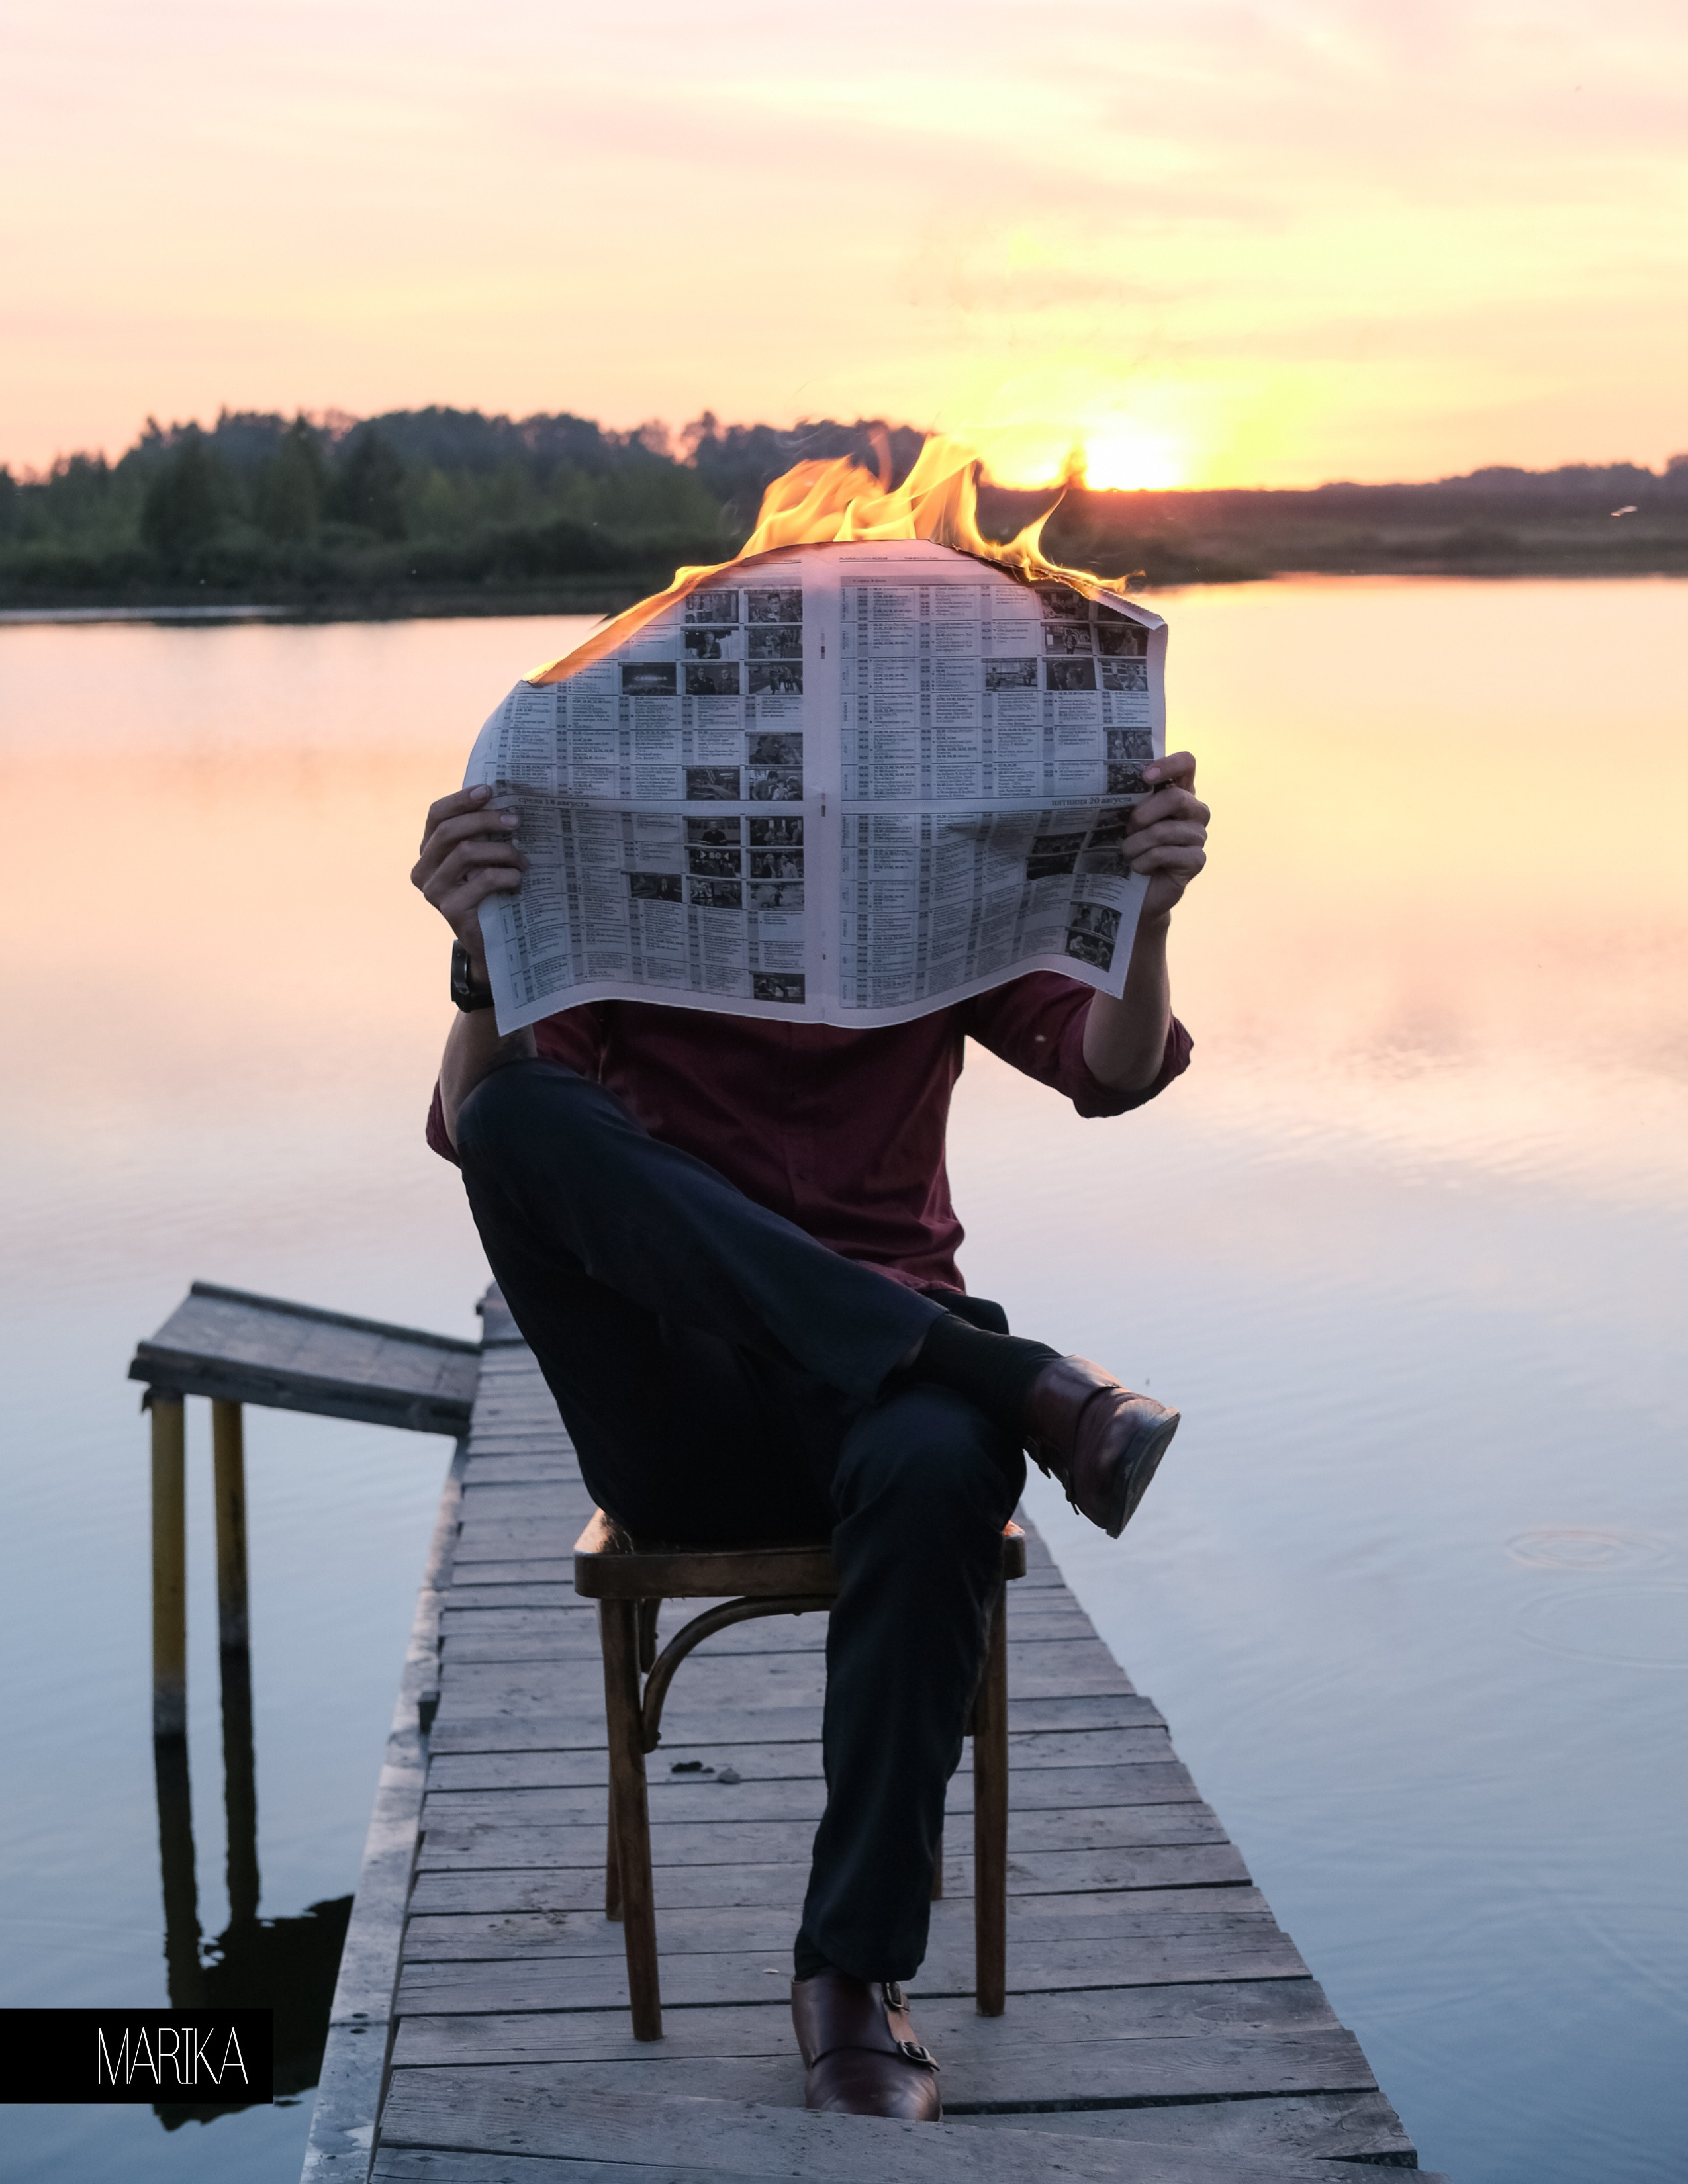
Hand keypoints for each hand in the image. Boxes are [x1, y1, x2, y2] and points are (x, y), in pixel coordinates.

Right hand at [411, 785, 525, 976]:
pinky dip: (505, 875)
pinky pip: (482, 880)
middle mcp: (424, 870)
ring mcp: (433, 891)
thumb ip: (481, 833)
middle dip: (486, 820)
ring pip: (466, 852)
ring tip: (523, 859)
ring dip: (502, 851)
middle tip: (516, 821)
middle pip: (450, 831)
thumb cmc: (491, 892)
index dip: (461, 799)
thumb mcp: (483, 859)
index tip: (489, 790)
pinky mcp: (450, 910)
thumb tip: (502, 797)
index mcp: (429, 851)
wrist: (492, 941)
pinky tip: (518, 879)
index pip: (436, 815)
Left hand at [1126, 752, 1208, 918]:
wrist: (1133, 890)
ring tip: (1128, 853)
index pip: (1187, 764)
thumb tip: (1111, 783)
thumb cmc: (1130, 848)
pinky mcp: (1197, 860)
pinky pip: (1165, 853)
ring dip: (1136, 844)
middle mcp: (1194, 811)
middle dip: (1143, 814)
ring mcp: (1198, 836)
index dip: (1169, 765)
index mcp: (1179, 792)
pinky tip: (1139, 867)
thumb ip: (1131, 799)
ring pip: (1164, 830)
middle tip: (1127, 829)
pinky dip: (1144, 861)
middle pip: (1176, 798)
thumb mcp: (1126, 819)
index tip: (1145, 776)